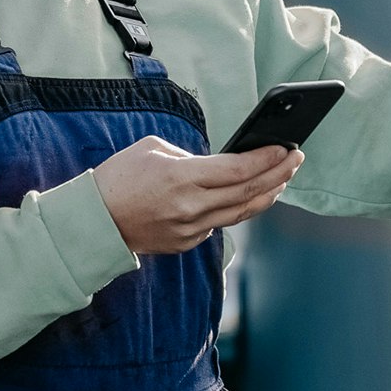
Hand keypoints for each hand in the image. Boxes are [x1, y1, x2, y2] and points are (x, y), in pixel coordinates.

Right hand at [92, 137, 302, 254]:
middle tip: (296, 159)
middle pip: (248, 191)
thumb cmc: (118, 178)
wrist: (94, 221)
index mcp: (182, 177)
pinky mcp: (186, 243)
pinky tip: (247, 196)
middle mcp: (191, 206)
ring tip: (283, 180)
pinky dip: (237, 208)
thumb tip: (217, 165)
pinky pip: (219, 223)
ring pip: (241, 212)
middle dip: (278, 173)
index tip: (286, 148)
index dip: (267, 158)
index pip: (238, 168)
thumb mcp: (152, 149)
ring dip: (266, 194)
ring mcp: (191, 229)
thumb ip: (190, 156)